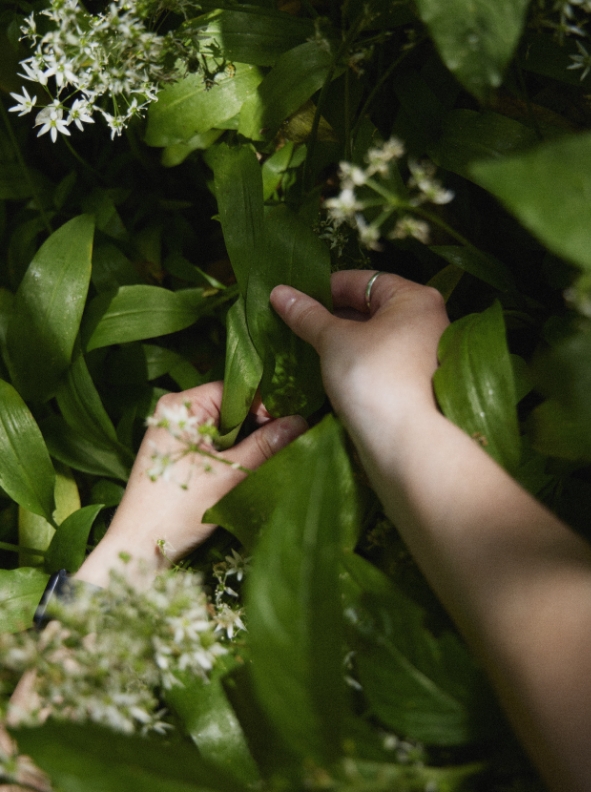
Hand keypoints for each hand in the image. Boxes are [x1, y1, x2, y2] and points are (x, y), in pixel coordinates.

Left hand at [74, 381, 306, 588]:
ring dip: (249, 447)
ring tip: (268, 464)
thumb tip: (302, 421)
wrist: (140, 548)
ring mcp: (180, 434)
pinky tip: (248, 474)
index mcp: (182, 405)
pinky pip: (220, 446)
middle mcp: (179, 412)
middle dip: (259, 429)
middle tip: (284, 450)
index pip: (237, 391)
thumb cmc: (176, 509)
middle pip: (235, 409)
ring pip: (230, 430)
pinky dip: (237, 458)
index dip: (266, 408)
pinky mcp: (183, 455)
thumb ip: (265, 446)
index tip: (288, 431)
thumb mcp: (228, 475)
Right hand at [270, 270, 448, 436]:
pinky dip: (354, 360)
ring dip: (340, 339)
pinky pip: (380, 361)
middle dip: (331, 315)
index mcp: (415, 299)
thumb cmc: (373, 378)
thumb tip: (278, 292)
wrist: (406, 443)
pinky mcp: (416, 382)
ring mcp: (424, 354)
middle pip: (370, 307)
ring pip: (374, 336)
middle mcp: (426, 321)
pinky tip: (327, 368)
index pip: (363, 281)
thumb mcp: (334, 341)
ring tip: (305, 345)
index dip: (324, 287)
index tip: (294, 298)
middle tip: (295, 323)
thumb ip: (307, 315)